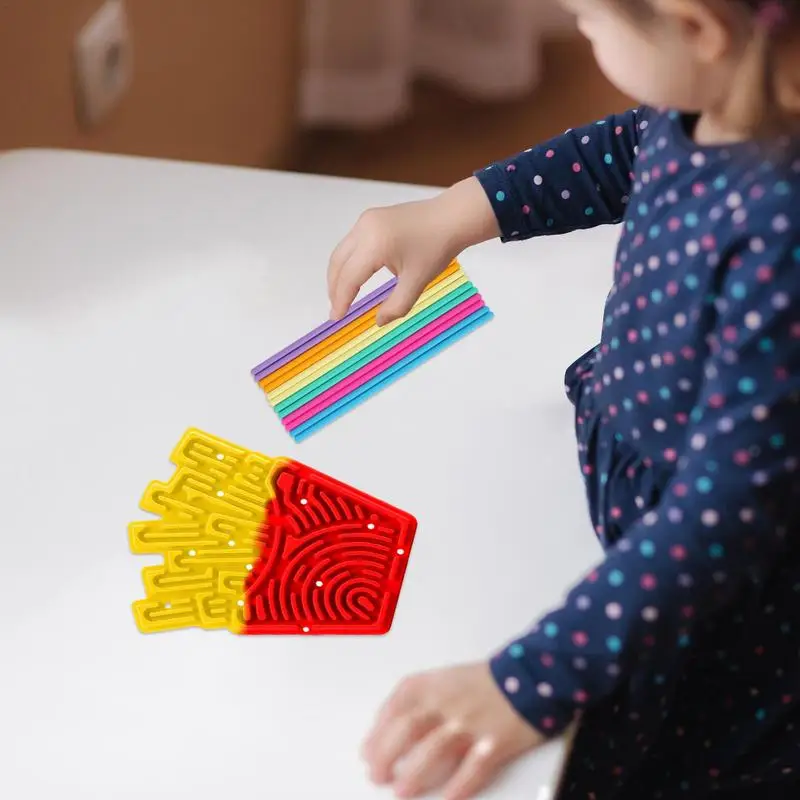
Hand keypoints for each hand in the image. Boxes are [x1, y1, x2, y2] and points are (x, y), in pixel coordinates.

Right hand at [327, 177, 498, 325]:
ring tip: (342, 296)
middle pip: (338, 263)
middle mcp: (364, 228)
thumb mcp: (417, 282)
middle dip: (334, 289)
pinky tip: (354, 276)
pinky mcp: (370, 218)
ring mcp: (366, 220)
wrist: (451, 217)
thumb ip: (397, 306)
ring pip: (341, 252)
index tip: (336, 318)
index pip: (349, 278)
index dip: (341, 300)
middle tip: (337, 310)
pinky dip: (348, 262)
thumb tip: (379, 322)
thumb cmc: (437, 248)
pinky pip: (351, 244)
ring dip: (339, 275)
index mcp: (375, 244)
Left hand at [361, 662, 545, 798]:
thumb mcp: (444, 679)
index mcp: (431, 684)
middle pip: (407, 730)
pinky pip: (474, 768)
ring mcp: (471, 722)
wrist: (528, 675)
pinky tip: (448, 799)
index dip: (376, 734)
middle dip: (386, 755)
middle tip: (376, 775)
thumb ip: (417, 701)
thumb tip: (386, 731)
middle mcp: (446, 701)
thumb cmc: (482, 681)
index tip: (366, 754)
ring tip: (400, 791)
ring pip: (434, 750)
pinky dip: (459, 786)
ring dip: (414, 774)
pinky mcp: (496, 741)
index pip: (393, 709)